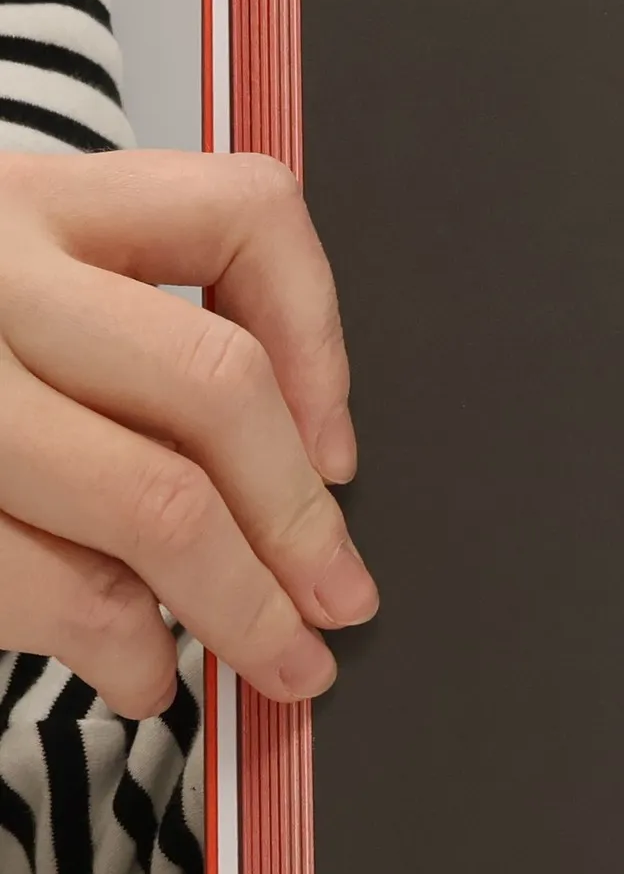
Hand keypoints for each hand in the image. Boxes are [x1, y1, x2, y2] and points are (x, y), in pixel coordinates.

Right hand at [0, 149, 375, 716]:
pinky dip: (120, 647)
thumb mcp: (12, 300)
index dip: (321, 341)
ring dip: (242, 608)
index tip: (336, 449)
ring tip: (277, 664)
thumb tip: (305, 483)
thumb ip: (128, 348)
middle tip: (341, 605)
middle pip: (214, 385)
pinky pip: (47, 580)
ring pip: (152, 499)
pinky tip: (140, 672)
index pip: (242, 216)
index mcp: (30, 200)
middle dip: (301, 523)